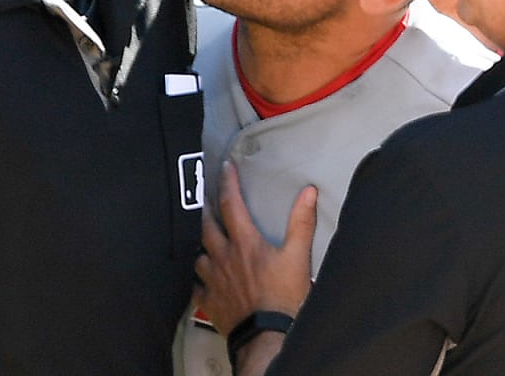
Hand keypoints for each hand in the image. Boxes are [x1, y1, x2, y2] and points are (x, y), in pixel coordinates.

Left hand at [192, 161, 317, 334]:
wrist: (266, 335)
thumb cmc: (283, 298)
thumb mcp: (298, 256)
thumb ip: (301, 222)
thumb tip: (308, 193)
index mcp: (245, 243)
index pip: (232, 204)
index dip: (227, 182)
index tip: (224, 168)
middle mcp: (224, 257)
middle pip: (207, 227)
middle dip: (207, 211)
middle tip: (207, 202)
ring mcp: (213, 280)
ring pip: (199, 257)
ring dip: (202, 247)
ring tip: (206, 243)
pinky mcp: (209, 302)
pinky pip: (197, 288)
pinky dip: (199, 282)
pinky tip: (203, 282)